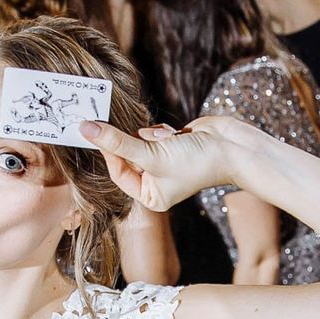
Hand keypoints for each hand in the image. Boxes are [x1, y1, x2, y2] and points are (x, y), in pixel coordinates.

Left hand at [82, 116, 247, 212]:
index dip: (107, 150)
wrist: (234, 149)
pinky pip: (154, 132)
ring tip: (166, 139)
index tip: (94, 129)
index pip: (117, 172)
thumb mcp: (151, 153)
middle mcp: (155, 182)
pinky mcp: (172, 144)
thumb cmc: (196, 162)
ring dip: (150, 135)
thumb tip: (85, 129)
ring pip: (140, 141)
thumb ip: (117, 141)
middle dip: (130, 141)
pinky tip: (177, 134)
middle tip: (116, 122)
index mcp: (150, 196)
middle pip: (126, 156)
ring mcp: (164, 162)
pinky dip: (162, 130)